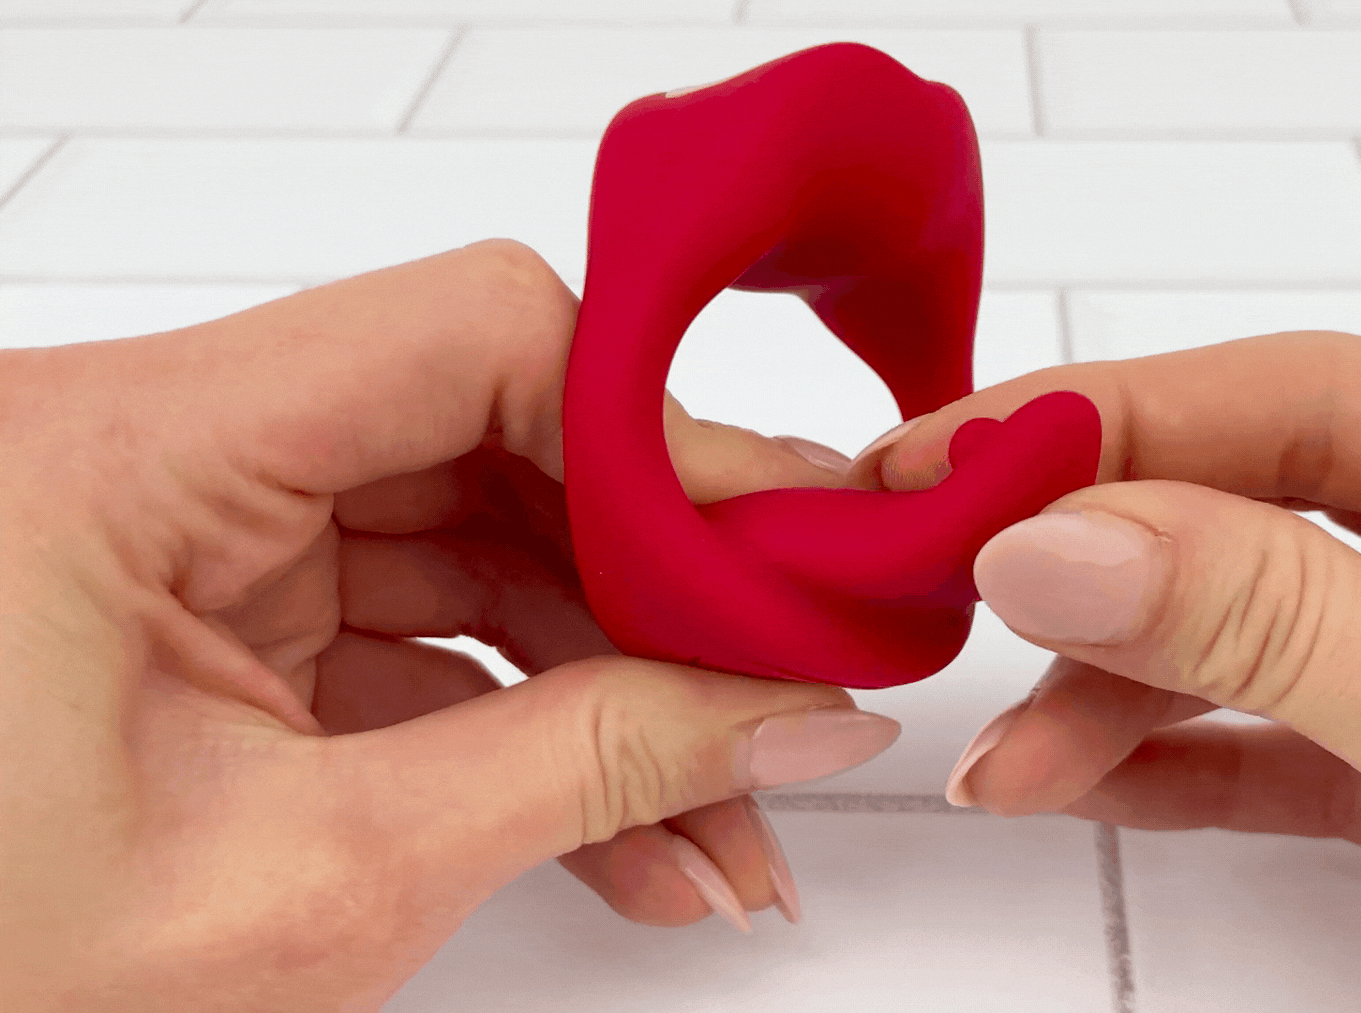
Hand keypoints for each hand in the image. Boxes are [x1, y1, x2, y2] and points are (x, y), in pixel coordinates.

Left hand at [0, 240, 899, 1011]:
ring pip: (474, 544)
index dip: (650, 435)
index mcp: (118, 459)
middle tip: (782, 676)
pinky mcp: (212, 613)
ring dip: (611, 680)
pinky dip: (527, 721)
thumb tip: (782, 712)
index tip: (774, 542)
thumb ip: (585, 772)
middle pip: (492, 438)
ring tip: (722, 805)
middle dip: (658, 585)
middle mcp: (147, 456)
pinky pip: (418, 628)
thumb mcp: (320, 880)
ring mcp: (183, 535)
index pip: (466, 337)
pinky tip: (628, 822)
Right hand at [855, 332, 1360, 1009]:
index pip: (1333, 396)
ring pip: (1294, 634)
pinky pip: (1325, 746)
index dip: (1125, 418)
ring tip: (1014, 750)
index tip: (965, 454)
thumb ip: (1291, 626)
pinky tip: (1097, 775)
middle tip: (953, 585)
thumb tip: (1062, 535)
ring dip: (1137, 683)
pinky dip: (1203, 763)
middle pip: (1293, 504)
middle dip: (1113, 557)